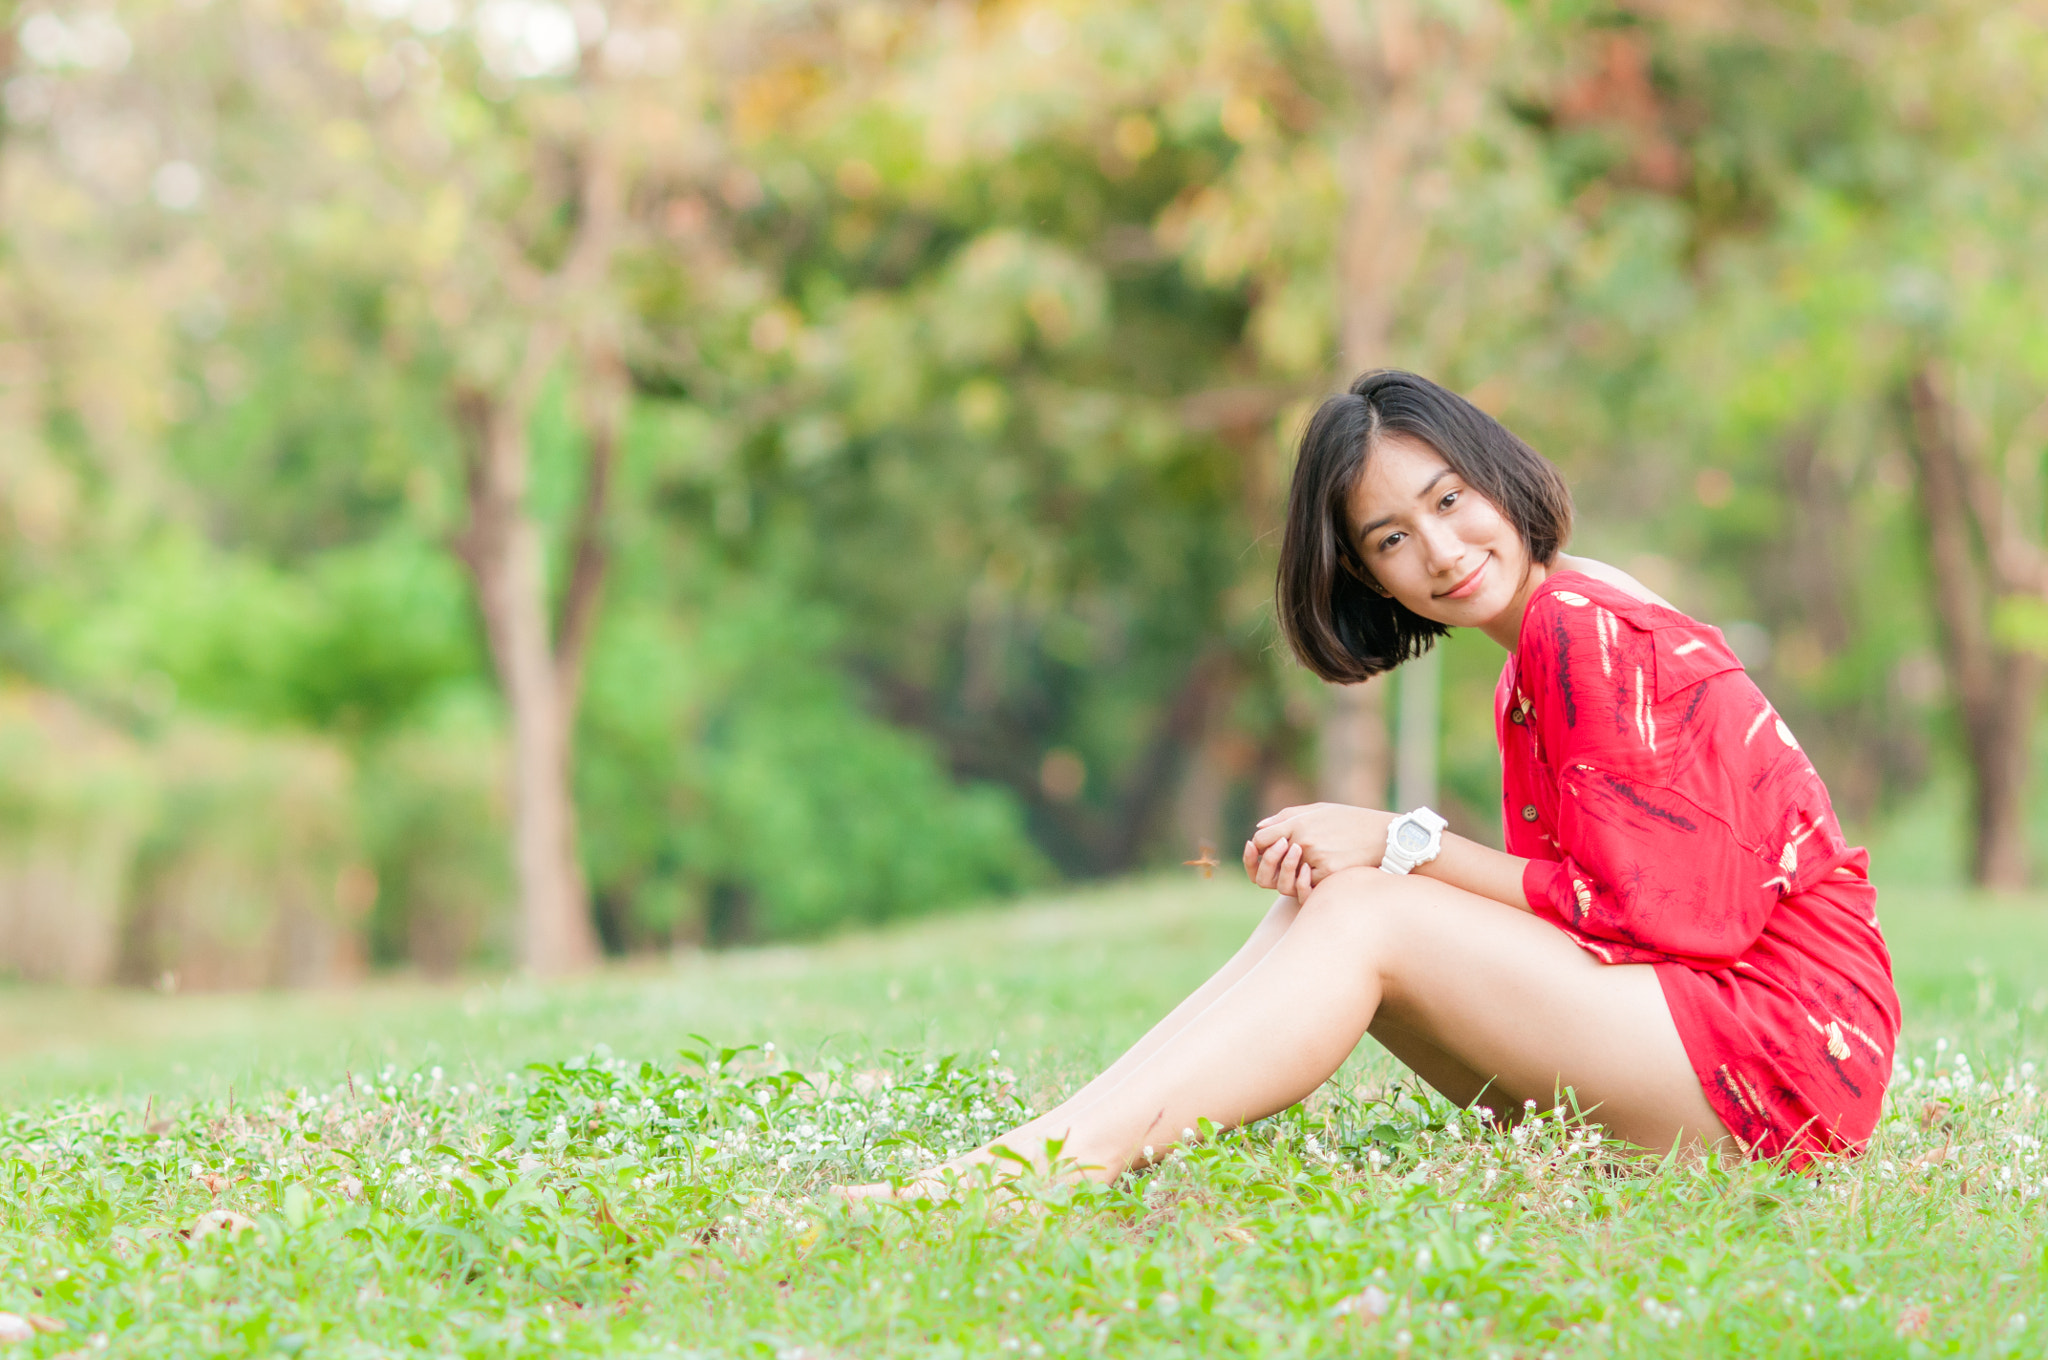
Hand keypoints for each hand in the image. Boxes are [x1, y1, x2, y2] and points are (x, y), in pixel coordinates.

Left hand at [1243, 803, 1393, 896]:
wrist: (1384, 835)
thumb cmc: (1350, 820)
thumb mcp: (1319, 809)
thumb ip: (1286, 817)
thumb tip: (1258, 827)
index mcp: (1298, 822)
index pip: (1260, 838)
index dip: (1258, 846)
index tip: (1267, 849)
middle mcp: (1303, 840)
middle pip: (1268, 862)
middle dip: (1269, 864)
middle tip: (1281, 864)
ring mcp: (1315, 858)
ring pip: (1286, 878)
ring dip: (1288, 876)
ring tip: (1301, 869)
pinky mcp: (1328, 874)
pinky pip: (1306, 886)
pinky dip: (1308, 884)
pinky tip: (1317, 875)